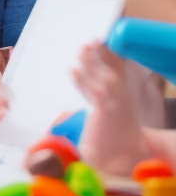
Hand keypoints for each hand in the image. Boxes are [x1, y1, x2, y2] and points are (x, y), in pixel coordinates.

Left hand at [72, 42, 150, 174]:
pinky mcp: (105, 112)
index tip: (99, 41)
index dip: (109, 53)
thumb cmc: (112, 133)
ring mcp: (115, 103)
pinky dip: (82, 80)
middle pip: (112, 68)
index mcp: (123, 93)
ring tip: (81, 50)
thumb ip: (96, 93)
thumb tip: (77, 75)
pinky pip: (94, 92)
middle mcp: (121, 95)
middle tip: (90, 41)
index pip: (118, 67)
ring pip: (102, 76)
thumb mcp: (108, 108)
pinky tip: (72, 70)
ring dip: (90, 62)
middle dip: (101, 53)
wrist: (122, 155)